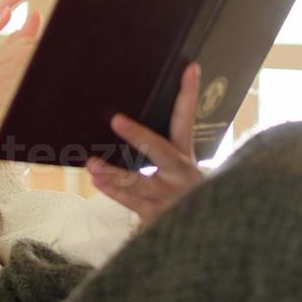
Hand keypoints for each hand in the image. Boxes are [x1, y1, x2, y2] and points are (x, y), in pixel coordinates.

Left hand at [86, 62, 205, 228]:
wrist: (208, 234)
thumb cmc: (184, 196)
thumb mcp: (181, 171)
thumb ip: (163, 152)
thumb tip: (123, 122)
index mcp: (186, 156)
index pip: (187, 120)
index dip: (189, 94)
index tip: (190, 68)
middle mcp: (181, 174)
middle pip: (160, 151)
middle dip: (138, 136)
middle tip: (117, 119)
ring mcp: (169, 198)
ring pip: (139, 183)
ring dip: (114, 173)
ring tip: (92, 164)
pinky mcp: (157, 217)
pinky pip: (132, 203)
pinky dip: (114, 192)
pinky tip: (97, 182)